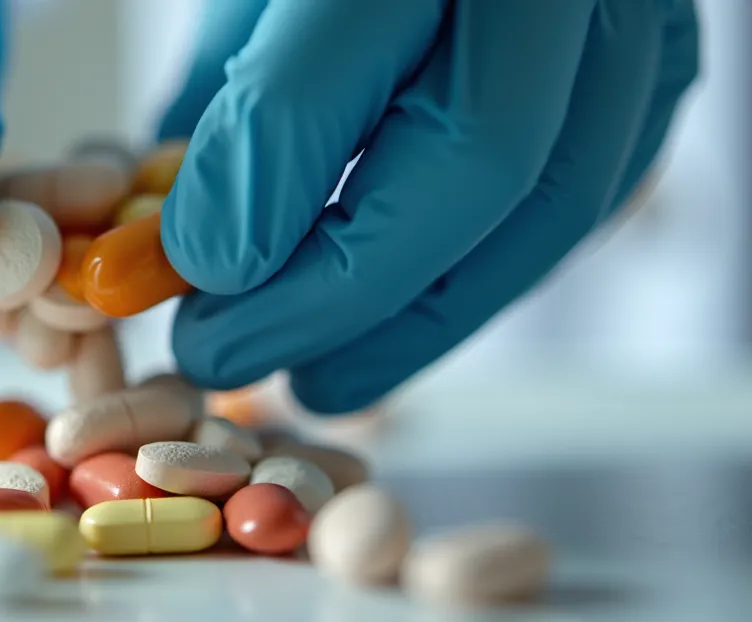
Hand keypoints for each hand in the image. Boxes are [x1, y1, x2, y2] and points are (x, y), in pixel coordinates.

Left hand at [157, 0, 698, 412]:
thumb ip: (221, 98)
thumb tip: (169, 246)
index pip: (336, 66)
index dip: (252, 196)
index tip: (187, 279)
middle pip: (476, 159)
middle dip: (336, 291)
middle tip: (227, 357)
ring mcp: (630, 7)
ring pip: (554, 201)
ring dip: (422, 317)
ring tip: (314, 379)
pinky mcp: (659, 59)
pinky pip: (591, 195)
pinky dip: (490, 275)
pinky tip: (405, 318)